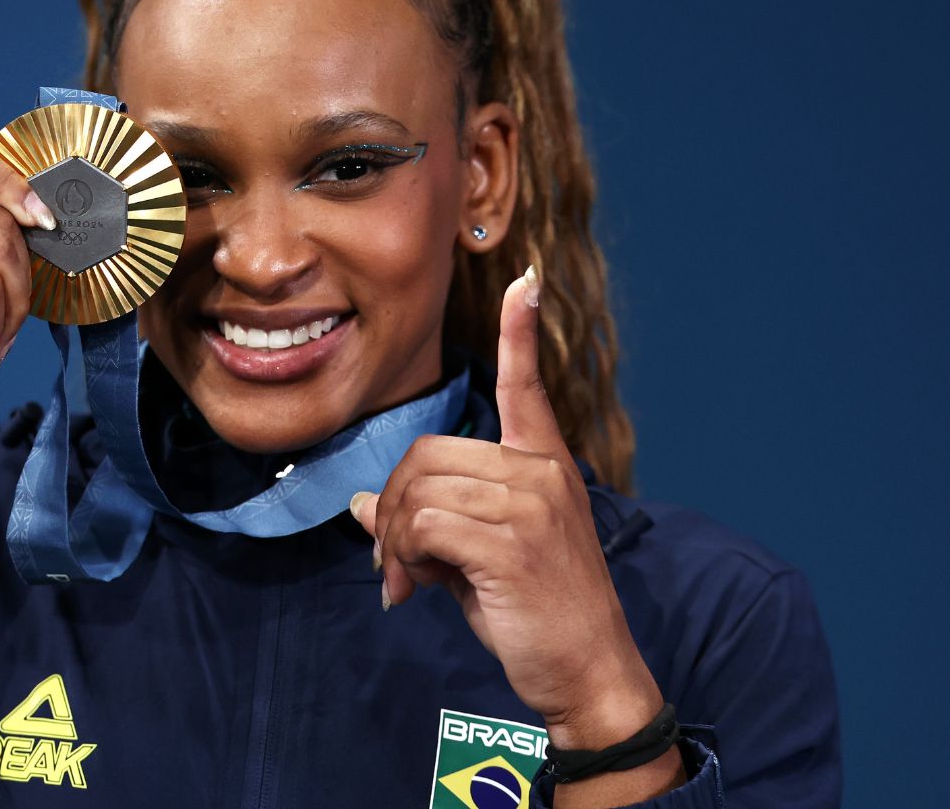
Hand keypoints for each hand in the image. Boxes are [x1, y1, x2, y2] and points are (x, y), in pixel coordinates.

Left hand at [352, 268, 682, 801]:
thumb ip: (428, 523)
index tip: (526, 279)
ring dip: (392, 541)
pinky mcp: (511, 541)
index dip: (521, 332)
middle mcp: (540, 472)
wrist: (588, 671)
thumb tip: (361, 506)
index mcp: (543, 465)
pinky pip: (423, 526)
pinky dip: (402, 560)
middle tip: (393, 560)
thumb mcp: (478, 559)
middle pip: (425, 454)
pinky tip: (414, 591)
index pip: (527, 385)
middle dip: (392, 509)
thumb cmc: (536, 614)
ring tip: (405, 580)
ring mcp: (529, 503)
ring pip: (417, 491)